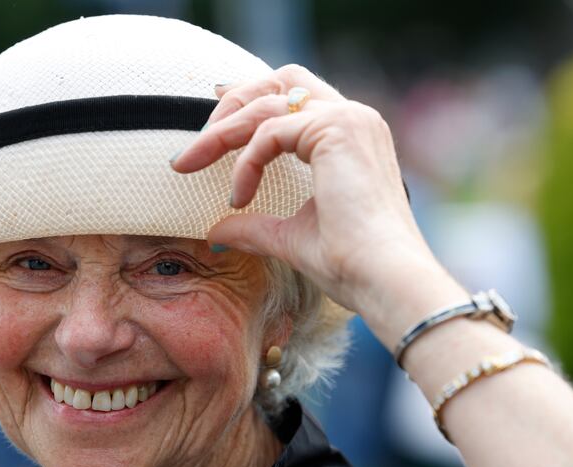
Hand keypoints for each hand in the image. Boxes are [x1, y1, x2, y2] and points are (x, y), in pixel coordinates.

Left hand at [171, 64, 439, 314]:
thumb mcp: (291, 238)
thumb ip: (255, 227)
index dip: (251, 100)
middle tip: (195, 145)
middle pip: (280, 81)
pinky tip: (239, 196)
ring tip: (189, 163)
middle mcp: (353, 118)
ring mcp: (347, 119)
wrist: (383, 278)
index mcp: (351, 137)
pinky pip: (268, 133)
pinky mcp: (335, 130)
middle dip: (233, 104)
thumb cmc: (349, 264)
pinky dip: (245, 162)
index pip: (295, 96)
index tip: (213, 118)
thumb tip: (216, 233)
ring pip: (266, 103)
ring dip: (221, 132)